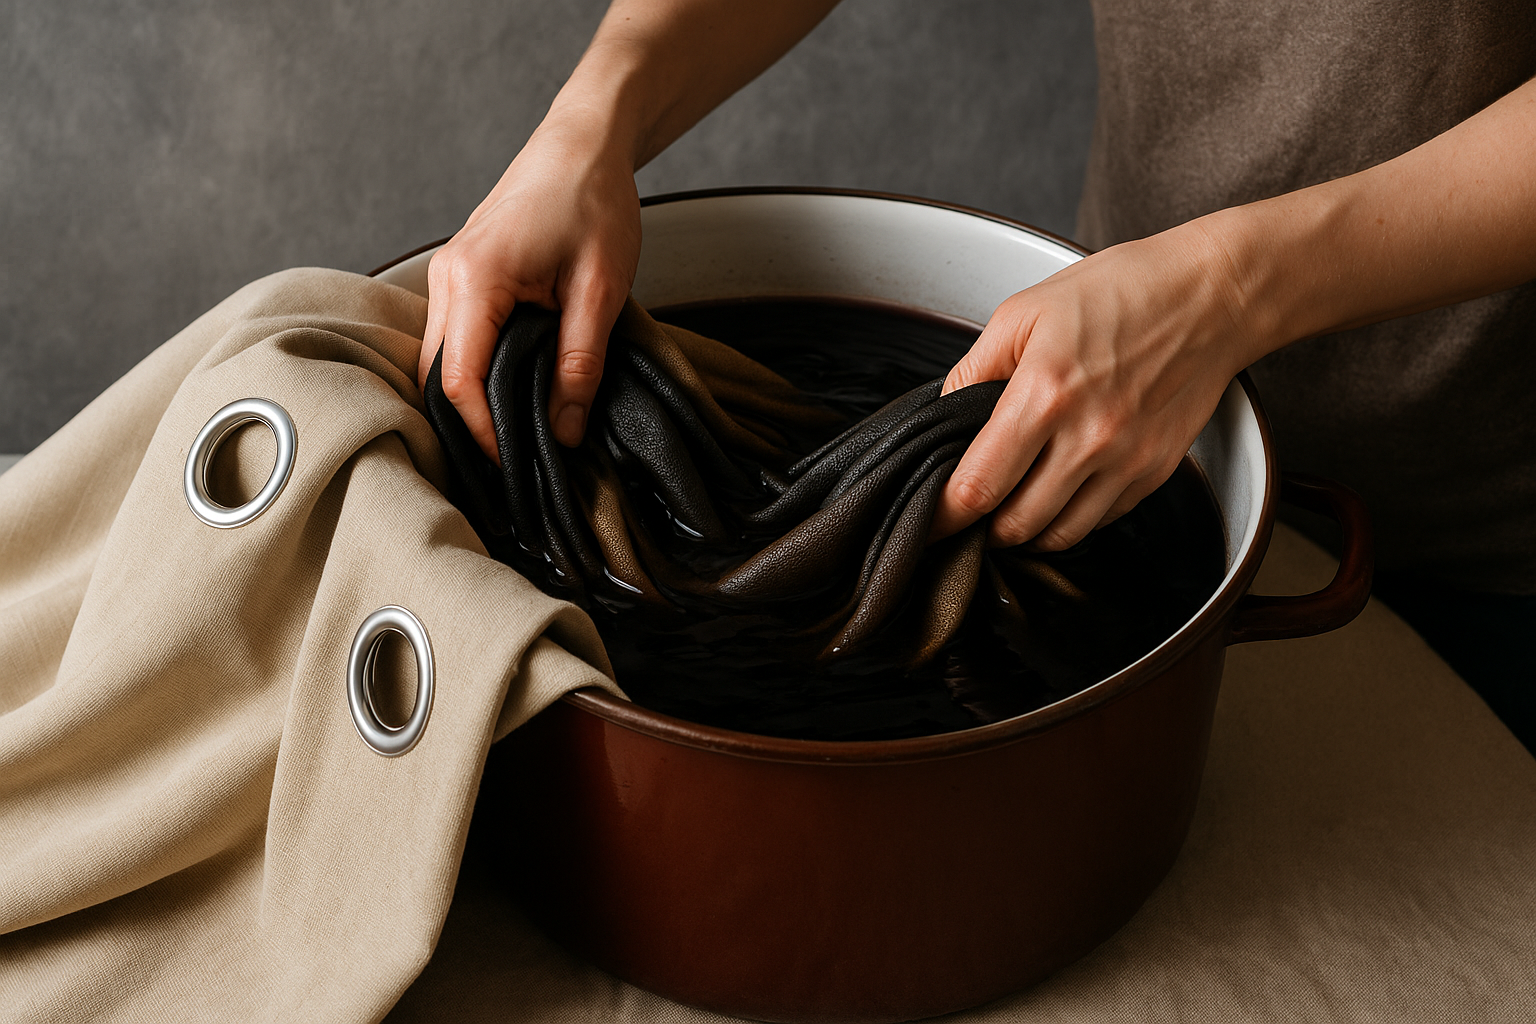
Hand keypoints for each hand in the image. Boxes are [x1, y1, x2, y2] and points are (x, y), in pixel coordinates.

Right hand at [417, 118, 641, 457]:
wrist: (582, 147)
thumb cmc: (594, 203)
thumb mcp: (601, 290)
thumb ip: (580, 363)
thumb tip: (563, 431)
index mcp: (476, 278)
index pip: (459, 378)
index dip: (483, 432)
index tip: (516, 467)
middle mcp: (447, 278)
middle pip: (439, 376)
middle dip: (470, 427)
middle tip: (512, 470)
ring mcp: (447, 277)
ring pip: (442, 360)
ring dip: (470, 403)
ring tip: (512, 443)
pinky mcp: (461, 279)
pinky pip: (454, 341)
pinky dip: (473, 376)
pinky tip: (506, 399)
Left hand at [929, 220, 1266, 549]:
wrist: (1212, 296)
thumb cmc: (1119, 292)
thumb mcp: (1024, 311)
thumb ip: (973, 369)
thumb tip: (942, 417)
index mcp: (1044, 394)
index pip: (978, 486)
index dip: (944, 516)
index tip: (931, 521)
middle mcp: (1088, 438)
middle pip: (1016, 527)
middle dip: (983, 528)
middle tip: (970, 513)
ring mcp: (1127, 461)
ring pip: (1059, 535)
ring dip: (1026, 532)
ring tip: (1012, 506)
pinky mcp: (1155, 472)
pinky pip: (1100, 520)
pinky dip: (1071, 517)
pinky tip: (1059, 489)